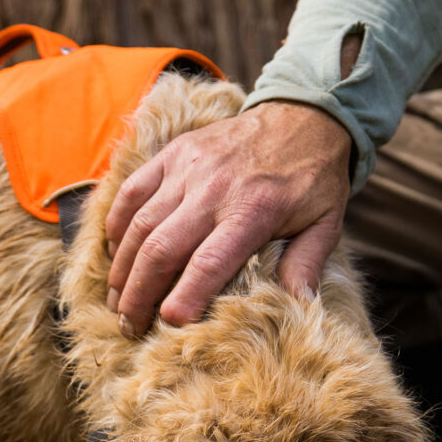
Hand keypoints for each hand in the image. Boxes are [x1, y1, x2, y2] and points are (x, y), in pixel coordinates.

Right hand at [105, 100, 351, 337]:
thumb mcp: (326, 224)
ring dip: (122, 269)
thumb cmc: (313, 179)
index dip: (185, 297)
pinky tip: (115, 256)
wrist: (302, 114)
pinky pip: (131, 193)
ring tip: (116, 303)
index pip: (209, 262)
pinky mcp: (172, 154)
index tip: (168, 324)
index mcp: (253, 211)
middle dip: (139, 294)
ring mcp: (188, 168)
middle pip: (161, 249)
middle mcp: (214, 189)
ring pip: (139, 225)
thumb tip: (299, 308)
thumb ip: (307, 266)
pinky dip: (117, 227)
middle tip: (129, 327)